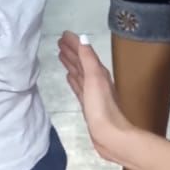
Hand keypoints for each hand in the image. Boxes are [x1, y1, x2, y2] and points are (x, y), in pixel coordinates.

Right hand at [58, 33, 135, 162]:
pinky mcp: (87, 105)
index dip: (74, 44)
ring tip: (61, 56)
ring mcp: (91, 94)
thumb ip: (89, 59)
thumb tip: (82, 39)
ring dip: (71, 64)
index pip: (84, 53)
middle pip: (81, 62)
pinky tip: (69, 78)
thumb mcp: (95, 78)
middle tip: (59, 42)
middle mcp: (96, 81)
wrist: (110, 135)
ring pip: (79, 74)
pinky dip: (73, 80)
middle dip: (72, 52)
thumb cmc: (102, 108)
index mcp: (98, 73)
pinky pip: (78, 87)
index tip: (63, 35)